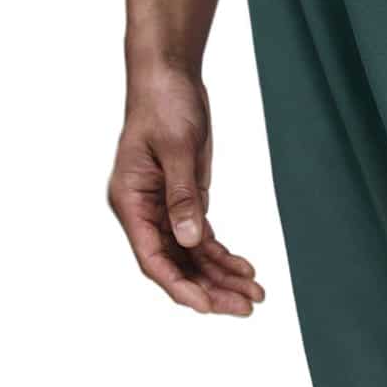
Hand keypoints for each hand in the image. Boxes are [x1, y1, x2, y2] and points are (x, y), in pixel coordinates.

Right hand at [107, 68, 264, 315]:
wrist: (170, 79)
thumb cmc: (164, 105)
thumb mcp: (177, 149)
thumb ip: (184, 197)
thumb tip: (189, 240)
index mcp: (130, 201)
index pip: (152, 258)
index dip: (179, 286)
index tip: (207, 306)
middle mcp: (144, 212)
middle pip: (175, 265)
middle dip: (209, 289)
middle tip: (246, 307)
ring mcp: (164, 210)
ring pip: (192, 257)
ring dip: (222, 278)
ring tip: (256, 295)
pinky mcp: (184, 202)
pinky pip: (203, 240)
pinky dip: (223, 257)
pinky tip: (246, 270)